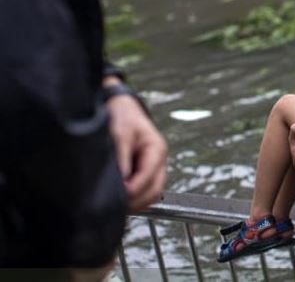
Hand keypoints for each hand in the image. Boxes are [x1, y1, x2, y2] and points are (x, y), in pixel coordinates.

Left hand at [106, 93, 167, 211]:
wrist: (120, 108)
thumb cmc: (122, 117)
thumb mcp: (120, 133)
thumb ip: (121, 158)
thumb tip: (120, 184)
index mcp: (157, 150)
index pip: (149, 178)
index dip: (133, 190)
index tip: (114, 198)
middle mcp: (159, 162)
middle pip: (154, 191)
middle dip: (135, 201)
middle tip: (112, 208)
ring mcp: (154, 169)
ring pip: (150, 195)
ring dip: (134, 203)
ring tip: (113, 206)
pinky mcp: (144, 173)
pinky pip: (143, 193)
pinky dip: (132, 199)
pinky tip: (117, 200)